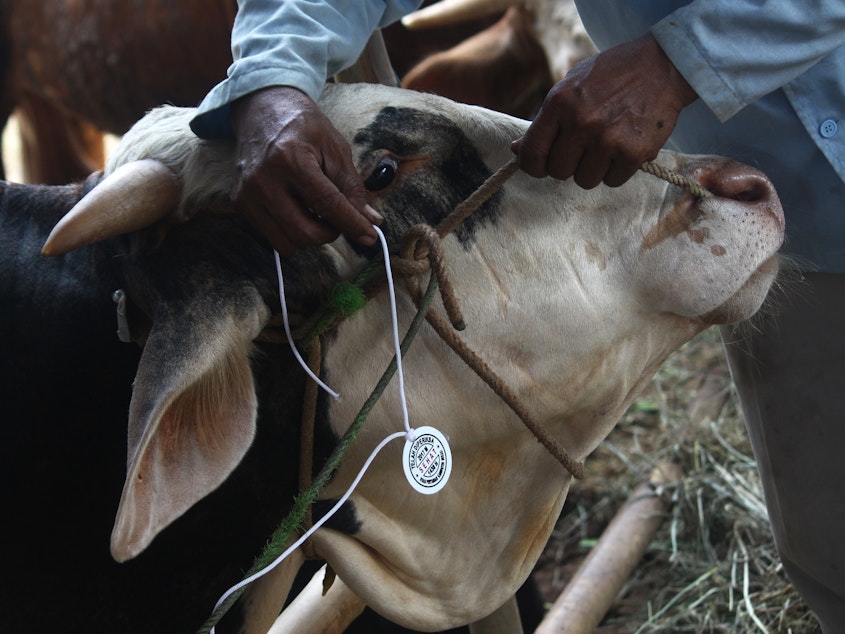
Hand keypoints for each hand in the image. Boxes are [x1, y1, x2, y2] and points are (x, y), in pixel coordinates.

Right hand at [230, 86, 380, 254]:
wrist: (263, 109)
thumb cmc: (303, 127)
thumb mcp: (335, 148)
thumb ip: (352, 187)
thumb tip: (370, 220)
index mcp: (292, 159)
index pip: (327, 204)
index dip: (352, 224)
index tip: (370, 236)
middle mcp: (264, 179)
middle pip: (305, 232)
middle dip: (330, 233)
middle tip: (340, 219)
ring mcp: (248, 193)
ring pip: (288, 242)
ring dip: (310, 236)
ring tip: (317, 213)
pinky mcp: (239, 202)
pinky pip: (272, 236)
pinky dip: (291, 232)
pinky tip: (298, 211)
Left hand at [512, 34, 697, 188]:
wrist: (662, 66)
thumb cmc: (610, 76)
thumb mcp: (570, 86)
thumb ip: (545, 120)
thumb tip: (516, 150)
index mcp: (560, 103)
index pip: (532, 152)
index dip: (532, 165)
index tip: (539, 166)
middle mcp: (581, 122)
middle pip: (558, 172)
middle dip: (566, 165)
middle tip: (580, 149)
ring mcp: (608, 139)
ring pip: (584, 180)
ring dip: (591, 169)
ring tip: (604, 146)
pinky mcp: (633, 153)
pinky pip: (612, 181)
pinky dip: (616, 170)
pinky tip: (622, 148)